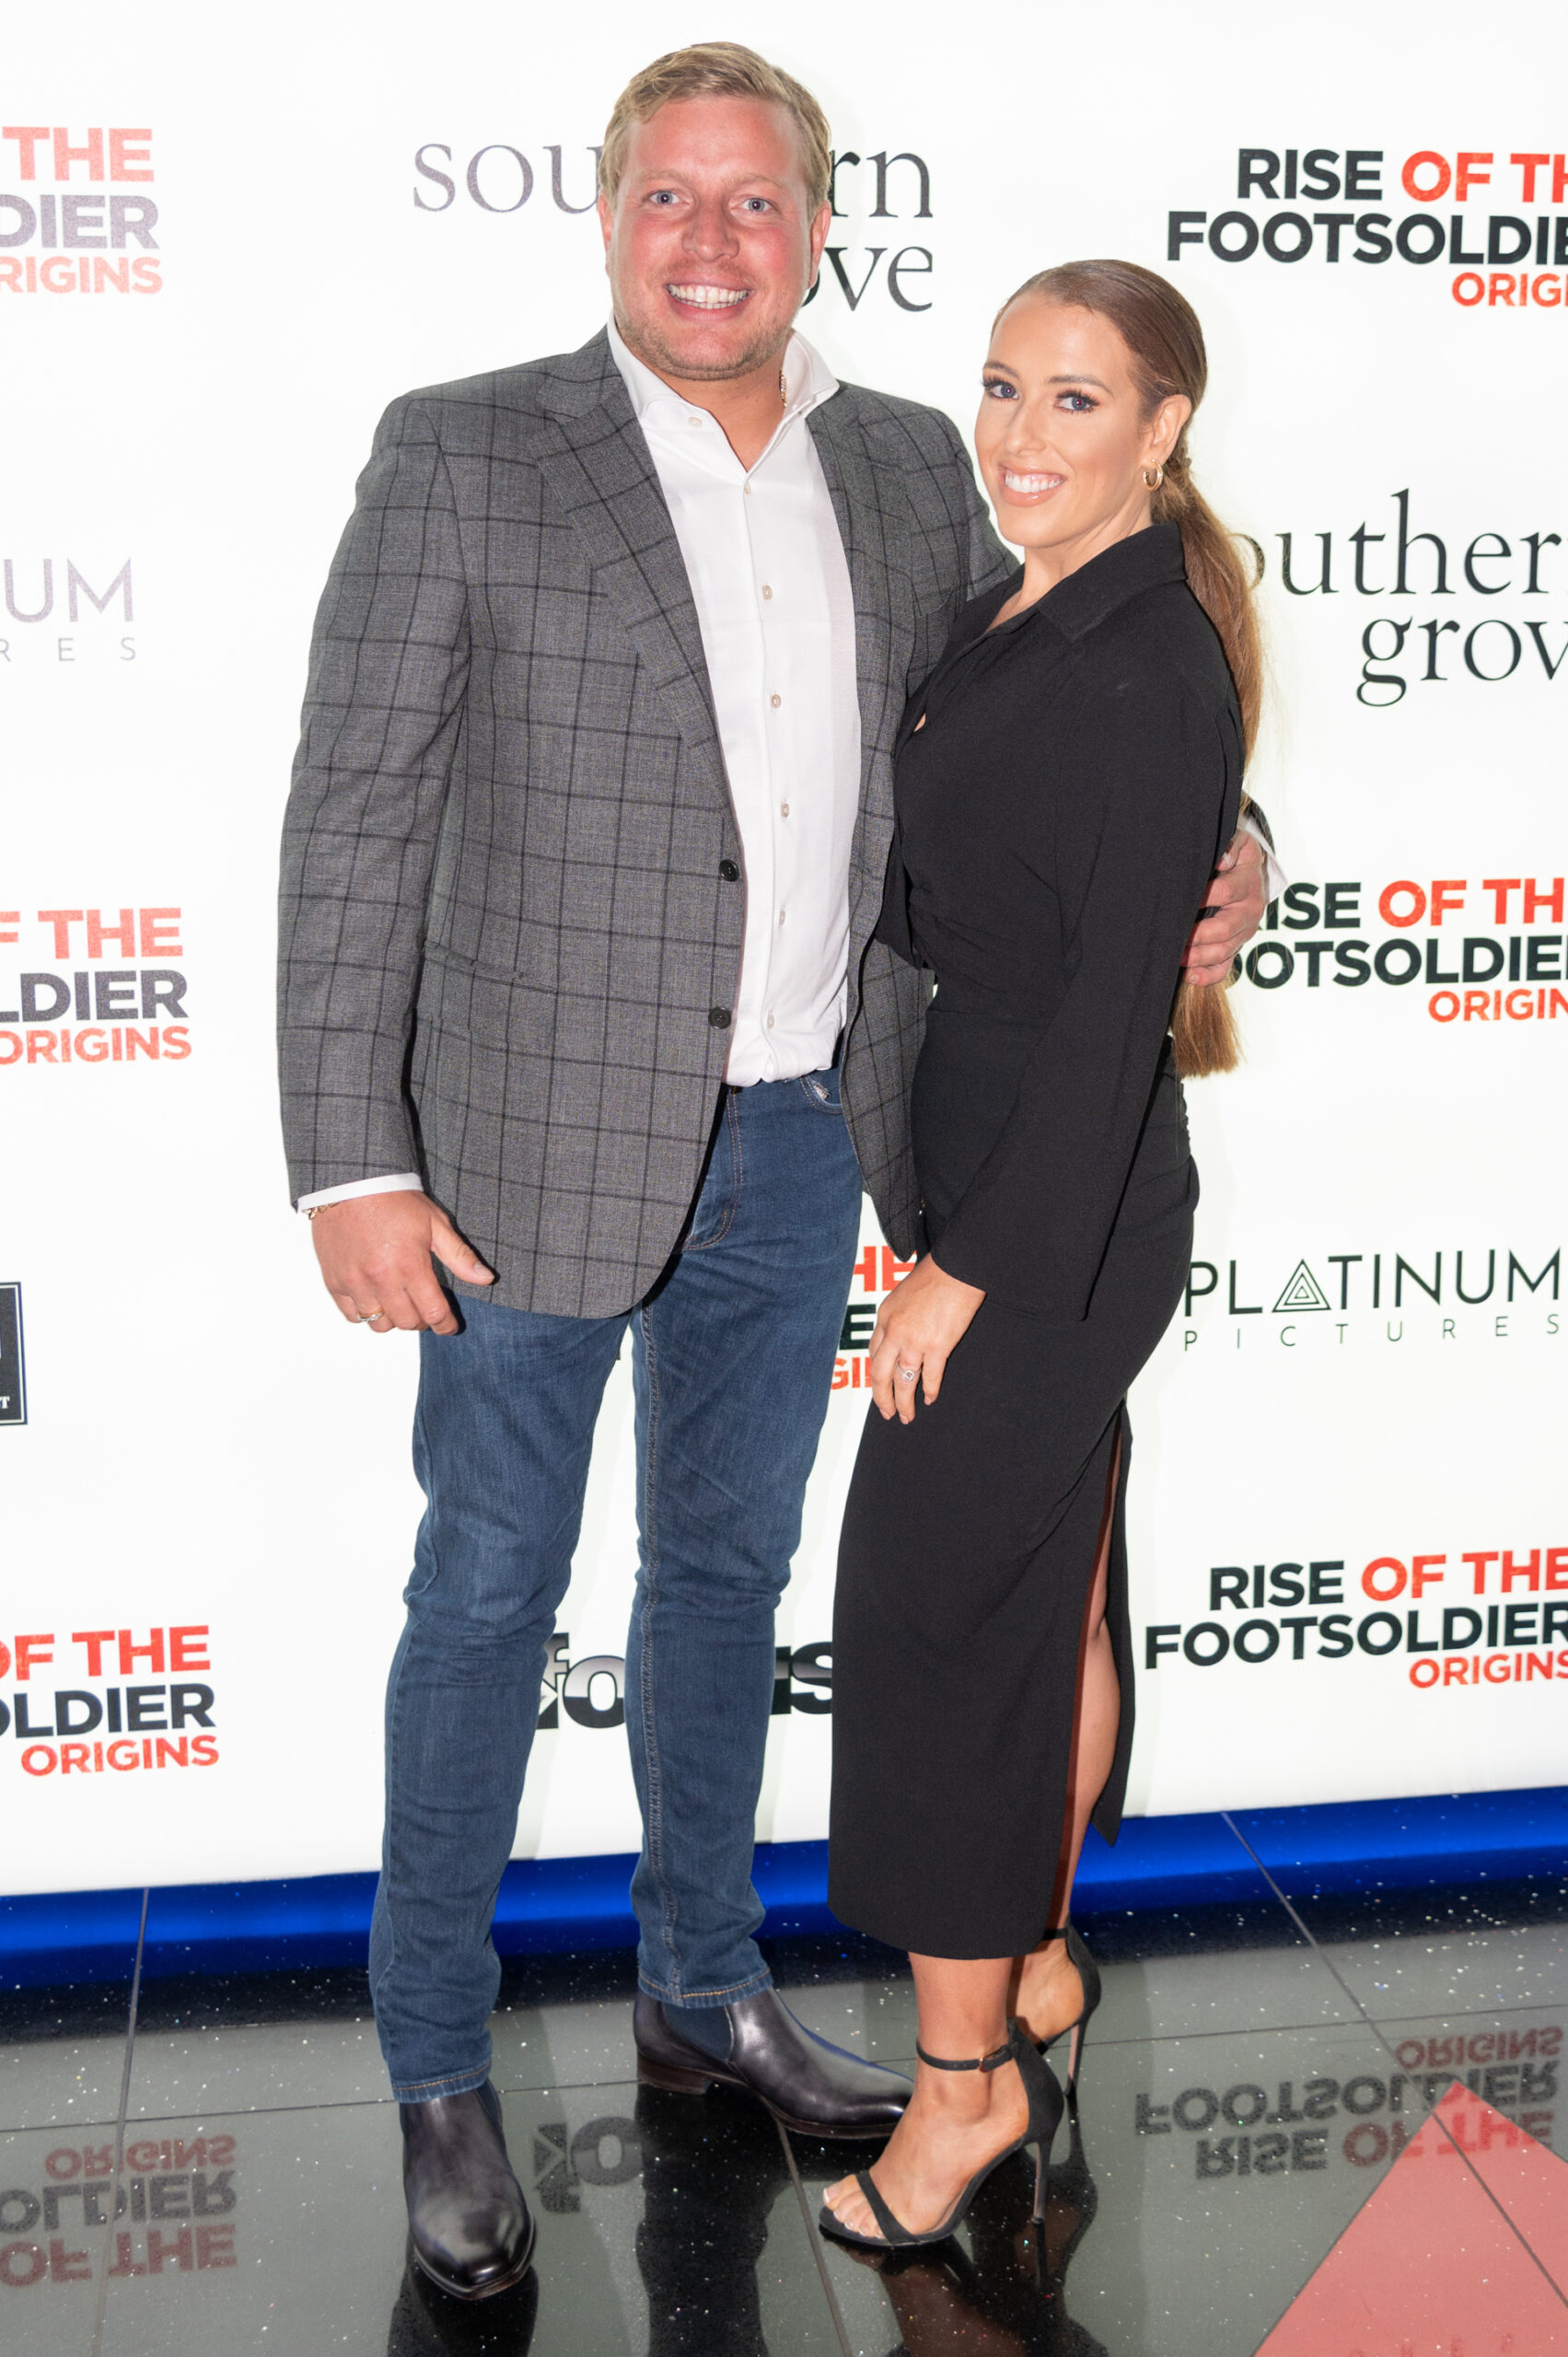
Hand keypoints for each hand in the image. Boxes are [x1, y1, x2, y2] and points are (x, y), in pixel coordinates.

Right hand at [308, 1192, 494, 1334]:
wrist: (352, 1182)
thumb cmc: (394, 1200)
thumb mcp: (435, 1223)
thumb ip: (460, 1256)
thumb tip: (486, 1279)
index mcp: (410, 1266)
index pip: (433, 1313)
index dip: (445, 1325)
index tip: (449, 1327)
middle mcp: (381, 1280)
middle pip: (407, 1322)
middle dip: (422, 1321)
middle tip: (425, 1309)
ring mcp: (355, 1283)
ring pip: (379, 1324)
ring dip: (394, 1319)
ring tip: (399, 1303)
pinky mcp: (334, 1281)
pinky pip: (352, 1315)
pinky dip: (366, 1314)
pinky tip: (375, 1299)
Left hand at [866, 1253, 984, 1421]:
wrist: (956, 1267)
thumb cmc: (935, 1274)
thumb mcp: (903, 1293)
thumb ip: (899, 1316)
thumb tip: (903, 1335)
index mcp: (884, 1317)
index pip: (874, 1353)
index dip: (877, 1373)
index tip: (880, 1385)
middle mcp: (894, 1332)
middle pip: (880, 1374)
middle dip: (882, 1398)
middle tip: (887, 1413)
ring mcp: (915, 1342)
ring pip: (903, 1382)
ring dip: (904, 1403)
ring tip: (907, 1416)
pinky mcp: (937, 1347)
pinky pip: (930, 1377)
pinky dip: (930, 1390)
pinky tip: (930, 1399)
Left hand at [1182, 827, 1265, 984]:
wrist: (1253, 872)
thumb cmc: (1236, 855)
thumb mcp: (1238, 841)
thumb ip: (1230, 845)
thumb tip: (1221, 859)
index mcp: (1248, 884)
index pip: (1226, 892)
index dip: (1204, 896)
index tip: (1179, 898)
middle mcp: (1249, 911)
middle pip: (1224, 928)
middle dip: (1197, 935)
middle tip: (1171, 936)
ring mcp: (1243, 933)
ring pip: (1223, 951)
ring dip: (1198, 957)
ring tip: (1173, 956)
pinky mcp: (1236, 947)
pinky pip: (1224, 968)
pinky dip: (1206, 975)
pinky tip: (1188, 975)